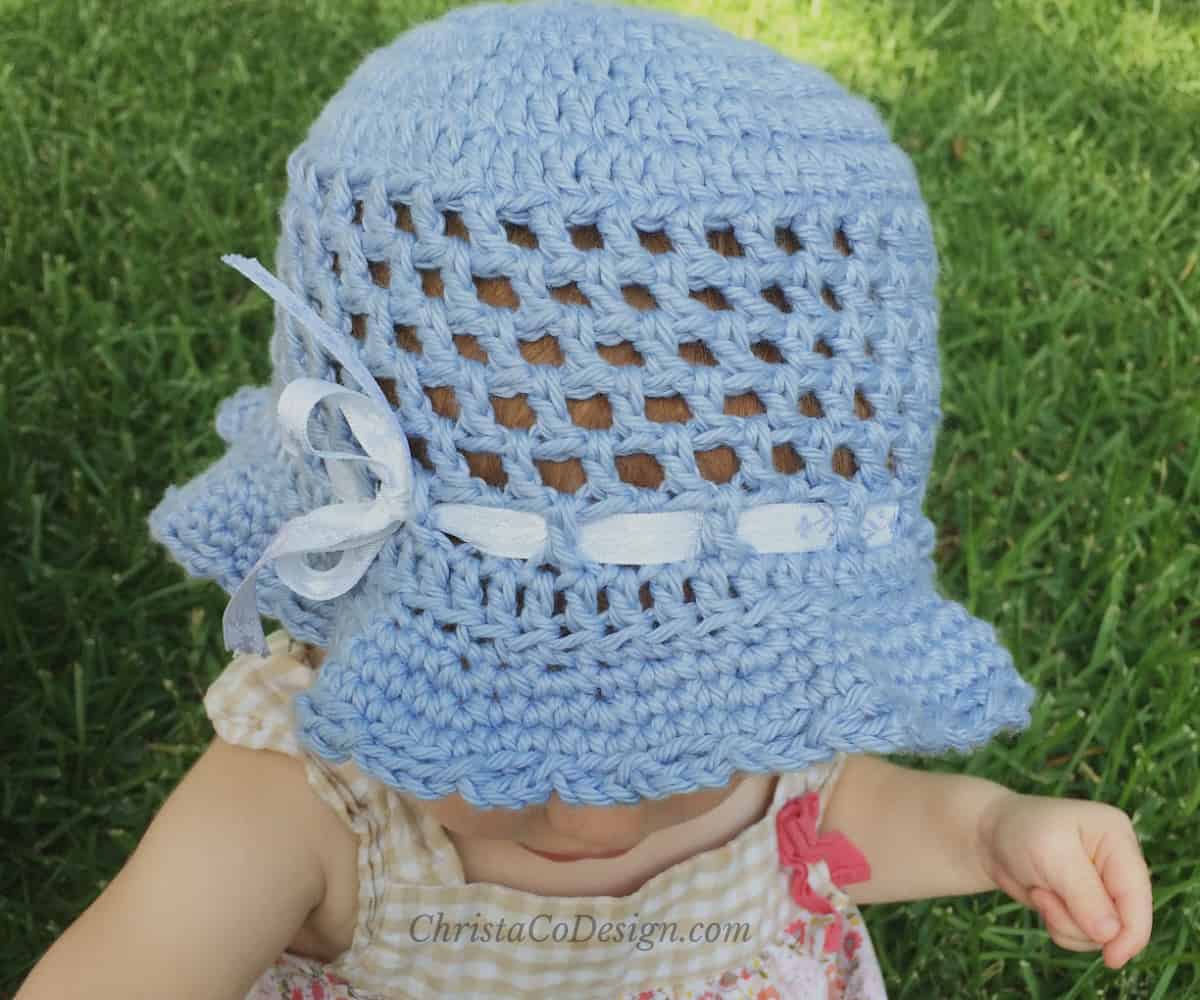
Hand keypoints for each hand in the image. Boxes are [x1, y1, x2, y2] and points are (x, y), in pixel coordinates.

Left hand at [978, 792, 1151, 967]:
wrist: (989, 836)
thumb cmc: (1019, 833)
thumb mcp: (1050, 855)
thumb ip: (1083, 894)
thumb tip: (1111, 934)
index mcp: (1117, 838)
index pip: (1137, 893)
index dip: (1132, 931)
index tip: (1112, 958)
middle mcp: (1118, 864)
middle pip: (1123, 920)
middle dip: (1081, 921)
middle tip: (1045, 896)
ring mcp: (1103, 887)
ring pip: (1102, 934)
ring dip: (1065, 923)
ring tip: (1040, 891)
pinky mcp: (1087, 907)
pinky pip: (1084, 937)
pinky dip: (1060, 927)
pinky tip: (1042, 898)